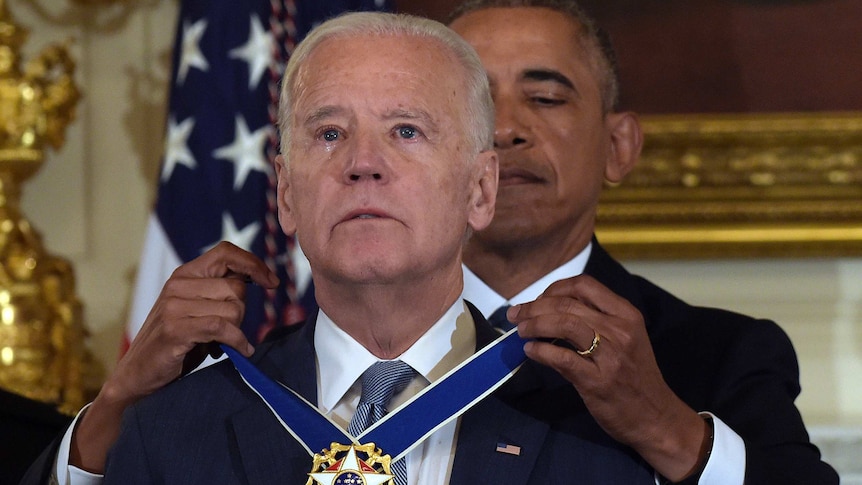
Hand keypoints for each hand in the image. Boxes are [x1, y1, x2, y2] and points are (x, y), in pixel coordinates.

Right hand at [71, 242, 277, 472]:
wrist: (138, 375)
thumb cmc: (176, 343)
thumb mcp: (198, 310)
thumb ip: (220, 293)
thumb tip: (259, 279)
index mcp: (185, 274)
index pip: (225, 252)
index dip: (253, 263)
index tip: (272, 282)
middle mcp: (178, 285)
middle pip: (236, 287)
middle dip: (241, 312)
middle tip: (227, 330)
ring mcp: (174, 306)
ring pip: (233, 308)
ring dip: (236, 330)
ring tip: (220, 341)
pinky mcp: (175, 328)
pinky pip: (223, 327)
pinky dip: (237, 341)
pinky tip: (240, 350)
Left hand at [508, 275, 707, 480]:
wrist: (656, 417)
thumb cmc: (636, 376)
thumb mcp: (624, 339)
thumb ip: (595, 321)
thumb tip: (549, 311)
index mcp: (626, 314)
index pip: (584, 285)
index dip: (554, 289)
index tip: (537, 301)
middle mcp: (619, 329)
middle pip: (568, 304)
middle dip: (535, 306)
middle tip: (516, 315)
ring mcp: (610, 355)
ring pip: (564, 324)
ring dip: (534, 324)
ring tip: (521, 331)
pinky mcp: (597, 381)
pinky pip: (562, 359)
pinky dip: (540, 351)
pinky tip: (530, 351)